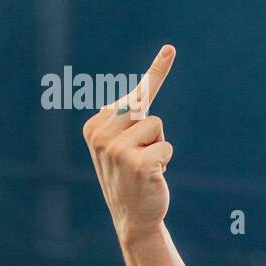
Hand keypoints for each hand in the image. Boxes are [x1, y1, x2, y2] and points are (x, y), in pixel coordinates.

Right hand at [81, 45, 176, 245]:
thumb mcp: (120, 143)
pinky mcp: (137, 163)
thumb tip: (140, 101)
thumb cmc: (131, 176)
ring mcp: (116, 149)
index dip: (157, 71)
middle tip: (141, 155)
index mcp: (94, 125)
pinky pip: (166, 147)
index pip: (135, 94)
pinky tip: (150, 177)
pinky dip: (165, 161)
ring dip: (159, 147)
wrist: (132, 217)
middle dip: (151, 131)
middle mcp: (100, 135)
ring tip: (144, 167)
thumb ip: (128, 120)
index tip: (171, 48)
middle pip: (146, 110)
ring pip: (158, 127)